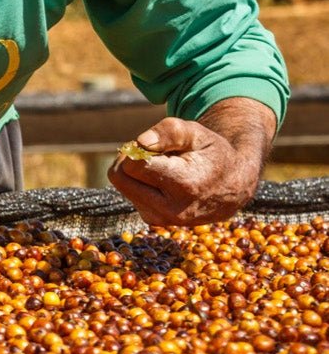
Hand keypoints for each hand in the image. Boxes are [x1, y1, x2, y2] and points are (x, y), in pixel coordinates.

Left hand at [108, 116, 257, 226]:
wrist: (234, 185)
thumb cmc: (211, 153)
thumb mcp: (196, 133)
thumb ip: (168, 132)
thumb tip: (140, 143)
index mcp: (183, 184)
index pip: (132, 165)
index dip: (136, 149)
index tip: (154, 146)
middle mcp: (172, 208)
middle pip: (120, 178)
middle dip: (129, 160)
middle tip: (152, 153)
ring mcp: (163, 218)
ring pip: (123, 187)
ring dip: (136, 174)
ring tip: (165, 169)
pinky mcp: (157, 221)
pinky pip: (131, 197)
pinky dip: (140, 186)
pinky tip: (163, 182)